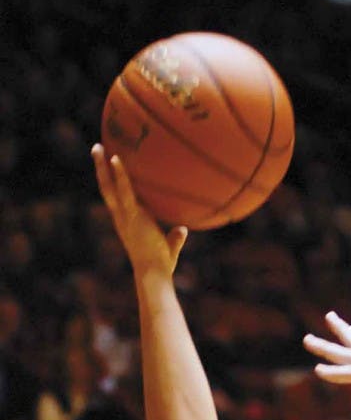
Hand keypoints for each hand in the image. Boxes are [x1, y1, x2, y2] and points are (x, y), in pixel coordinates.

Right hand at [91, 144, 186, 276]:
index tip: (109, 170)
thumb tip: (183, 228)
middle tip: (97, 149)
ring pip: (108, 187)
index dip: (111, 184)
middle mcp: (121, 217)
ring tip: (98, 146)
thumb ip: (176, 237)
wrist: (154, 273)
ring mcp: (123, 216)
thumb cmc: (161, 265)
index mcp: (127, 222)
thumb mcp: (169, 247)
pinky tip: (116, 158)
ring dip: (102, 166)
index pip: (116, 199)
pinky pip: (124, 191)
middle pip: (106, 189)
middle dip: (100, 170)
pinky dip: (119, 175)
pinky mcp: (130, 216)